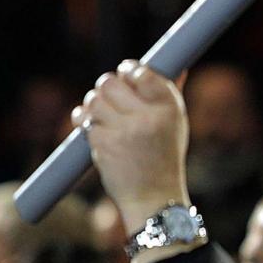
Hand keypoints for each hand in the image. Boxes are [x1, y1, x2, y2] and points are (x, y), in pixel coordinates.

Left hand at [72, 60, 190, 235]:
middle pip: (111, 82)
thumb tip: (177, 65)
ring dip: (93, 104)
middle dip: (107, 86)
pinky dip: (84, 122)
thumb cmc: (165, 158)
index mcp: (169, 107)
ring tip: (102, 115)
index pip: (142, 73)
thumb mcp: (177, 124)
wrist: (153, 197)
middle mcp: (148, 116)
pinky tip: (94, 129)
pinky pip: (84, 120)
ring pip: (94, 99)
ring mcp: (124, 130)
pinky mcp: (104, 143)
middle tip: (110, 96)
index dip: (129, 69)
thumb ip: (170, 94)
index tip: (126, 73)